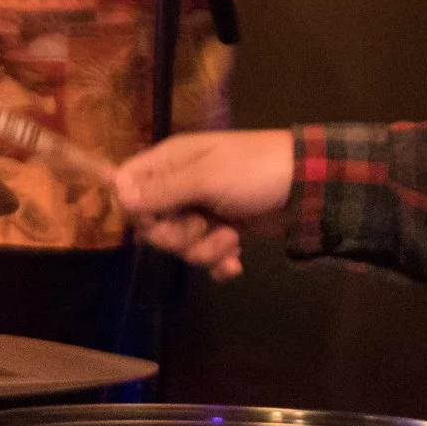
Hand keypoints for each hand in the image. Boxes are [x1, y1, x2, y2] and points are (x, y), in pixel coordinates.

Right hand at [114, 129, 295, 279]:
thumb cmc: (254, 171)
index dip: (136, 209)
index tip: (157, 219)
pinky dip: (219, 262)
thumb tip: (119, 195)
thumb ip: (163, 189)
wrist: (307, 186)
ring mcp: (201, 212)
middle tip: (201, 227)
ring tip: (231, 239)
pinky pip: (203, 256)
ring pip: (179, 245)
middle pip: (152, 224)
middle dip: (176, 236)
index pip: (128, 185)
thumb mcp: (207, 177)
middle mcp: (180, 187)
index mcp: (171, 162)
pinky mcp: (221, 233)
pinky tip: (235, 263)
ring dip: (204, 250)